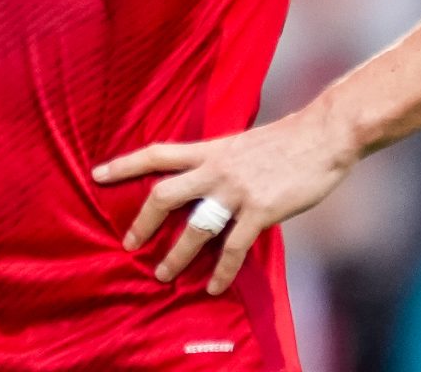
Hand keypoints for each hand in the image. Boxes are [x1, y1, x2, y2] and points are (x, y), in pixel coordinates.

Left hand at [91, 110, 356, 294]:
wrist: (323, 135)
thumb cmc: (286, 140)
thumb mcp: (242, 143)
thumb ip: (219, 161)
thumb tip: (202, 179)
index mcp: (210, 150)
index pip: (157, 153)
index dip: (125, 164)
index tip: (98, 175)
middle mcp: (216, 169)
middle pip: (165, 194)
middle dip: (143, 223)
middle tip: (129, 244)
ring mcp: (237, 191)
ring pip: (195, 228)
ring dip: (176, 256)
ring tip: (163, 275)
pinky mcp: (261, 210)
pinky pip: (233, 248)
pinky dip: (221, 271)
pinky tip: (214, 286)